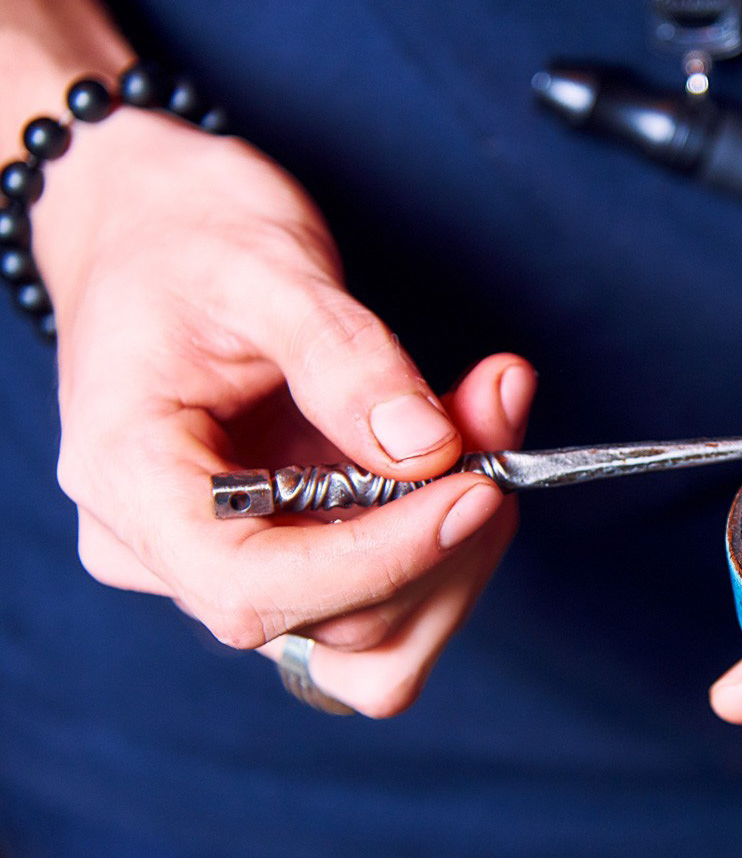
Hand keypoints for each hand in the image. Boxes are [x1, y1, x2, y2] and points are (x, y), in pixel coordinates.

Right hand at [34, 107, 535, 716]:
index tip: (478, 488)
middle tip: (498, 417)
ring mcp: (228, 562)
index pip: (252, 587)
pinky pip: (383, 602)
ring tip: (489, 429)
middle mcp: (164, 547)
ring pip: (372, 636)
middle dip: (444, 538)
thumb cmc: (188, 234)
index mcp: (129, 480)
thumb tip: (428, 449)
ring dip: (458, 553)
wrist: (152, 220)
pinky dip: (447, 549)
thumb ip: (344, 359)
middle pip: (332, 620)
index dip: (381, 560)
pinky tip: (469, 460)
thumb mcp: (265, 267)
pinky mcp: (287, 554)